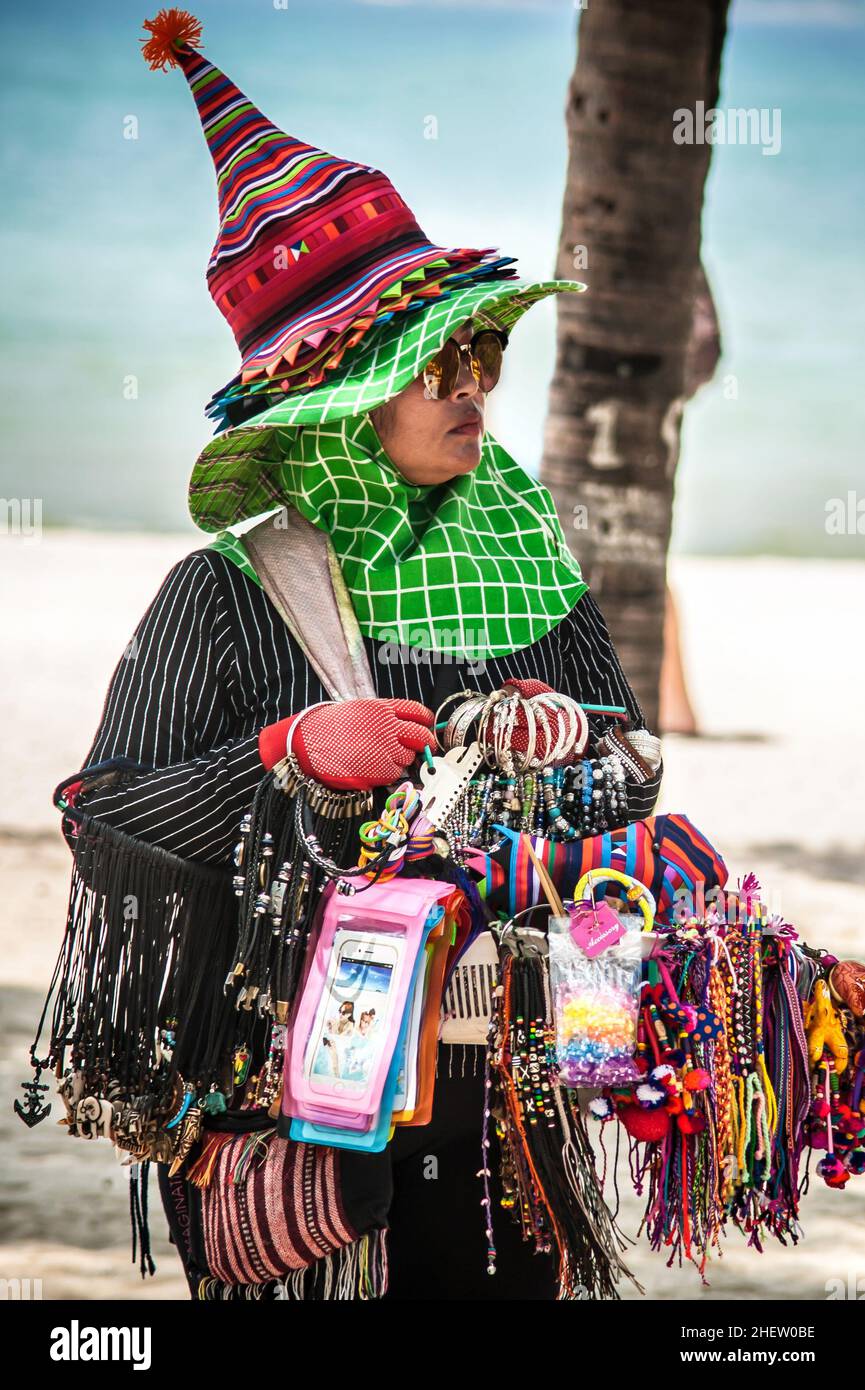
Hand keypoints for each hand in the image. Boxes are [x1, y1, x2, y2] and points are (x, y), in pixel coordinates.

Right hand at [291, 698, 434, 790]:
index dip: (425, 721)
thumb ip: (384, 717)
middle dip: (425, 744)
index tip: (426, 726)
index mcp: (383, 709)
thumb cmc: (329, 727)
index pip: (418, 712)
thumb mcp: (359, 710)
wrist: (307, 744)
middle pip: (421, 737)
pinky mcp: (380, 770)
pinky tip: (372, 767)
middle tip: (422, 748)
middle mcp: (388, 728)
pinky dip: (388, 773)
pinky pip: (394, 774)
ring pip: (408, 757)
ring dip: (401, 759)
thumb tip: (405, 726)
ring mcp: (385, 750)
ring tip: (380, 756)